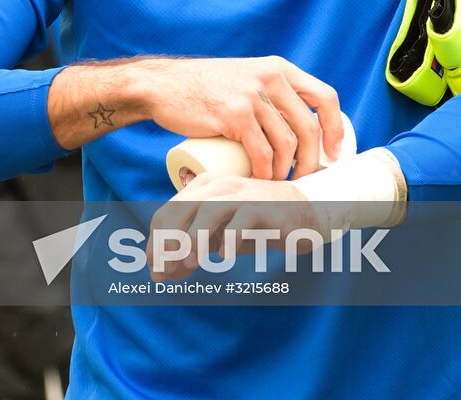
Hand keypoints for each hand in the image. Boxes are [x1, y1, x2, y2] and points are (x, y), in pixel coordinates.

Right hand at [139, 56, 342, 179]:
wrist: (164, 86)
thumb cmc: (205, 89)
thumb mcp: (247, 76)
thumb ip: (270, 88)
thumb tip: (299, 125)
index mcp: (279, 68)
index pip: (325, 96)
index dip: (335, 128)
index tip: (334, 152)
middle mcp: (270, 77)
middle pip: (308, 126)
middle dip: (311, 160)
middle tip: (303, 178)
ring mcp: (252, 95)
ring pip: (287, 142)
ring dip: (287, 170)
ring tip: (278, 182)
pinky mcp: (234, 114)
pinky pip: (262, 152)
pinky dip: (266, 173)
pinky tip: (263, 181)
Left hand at [146, 172, 325, 280]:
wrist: (304, 213)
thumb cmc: (256, 224)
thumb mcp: (219, 235)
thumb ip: (193, 247)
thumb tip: (163, 271)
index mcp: (203, 188)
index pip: (168, 212)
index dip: (156, 243)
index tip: (156, 272)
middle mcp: (220, 186)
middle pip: (181, 209)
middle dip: (167, 243)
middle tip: (164, 273)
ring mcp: (242, 194)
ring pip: (208, 210)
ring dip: (193, 238)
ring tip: (191, 263)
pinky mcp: (263, 208)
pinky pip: (240, 222)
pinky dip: (229, 240)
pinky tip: (225, 256)